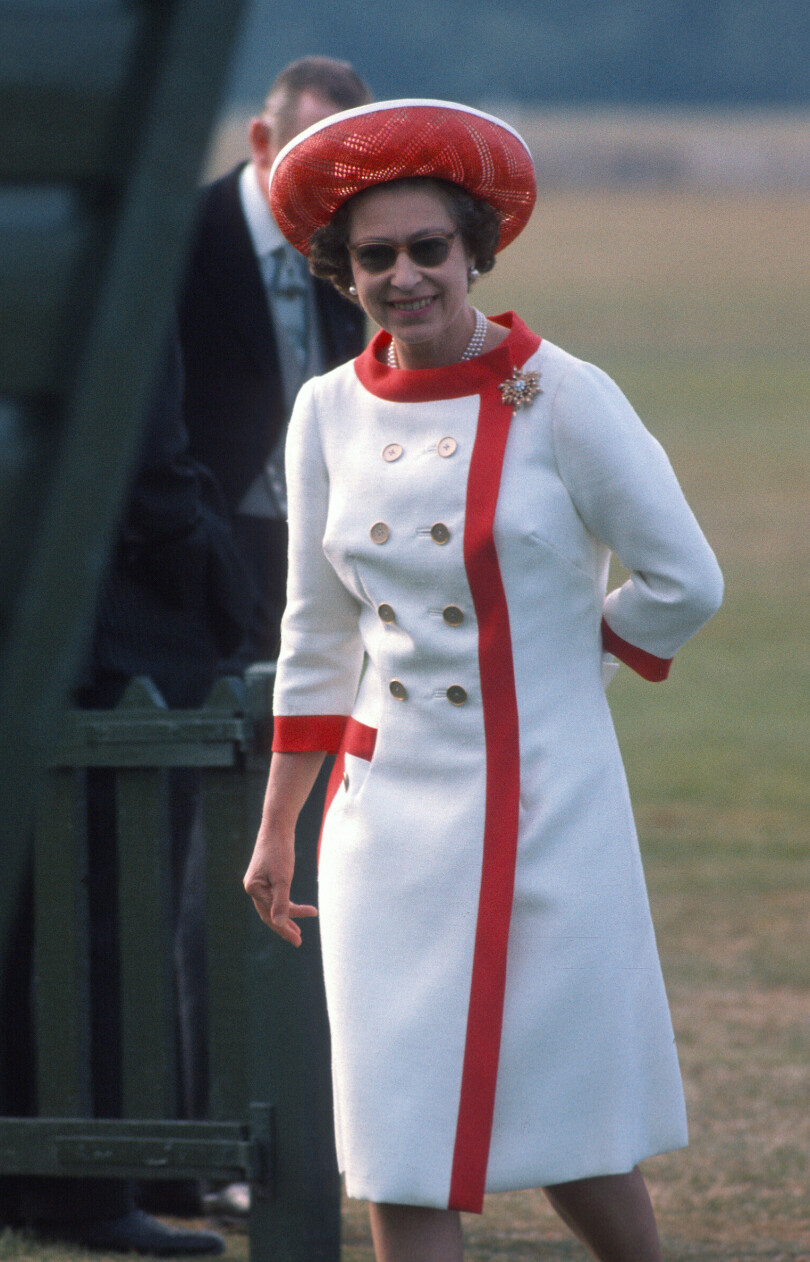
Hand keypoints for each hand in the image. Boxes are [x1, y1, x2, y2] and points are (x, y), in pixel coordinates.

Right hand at [243, 830, 317, 947]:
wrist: (278, 827)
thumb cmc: (280, 851)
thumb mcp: (283, 878)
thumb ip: (282, 902)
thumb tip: (280, 924)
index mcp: (253, 888)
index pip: (271, 914)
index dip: (287, 926)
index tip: (302, 934)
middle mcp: (252, 887)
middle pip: (269, 914)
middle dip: (284, 927)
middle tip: (299, 941)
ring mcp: (258, 883)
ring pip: (272, 906)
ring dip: (286, 917)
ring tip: (299, 931)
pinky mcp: (265, 877)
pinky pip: (274, 896)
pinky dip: (286, 903)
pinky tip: (295, 908)